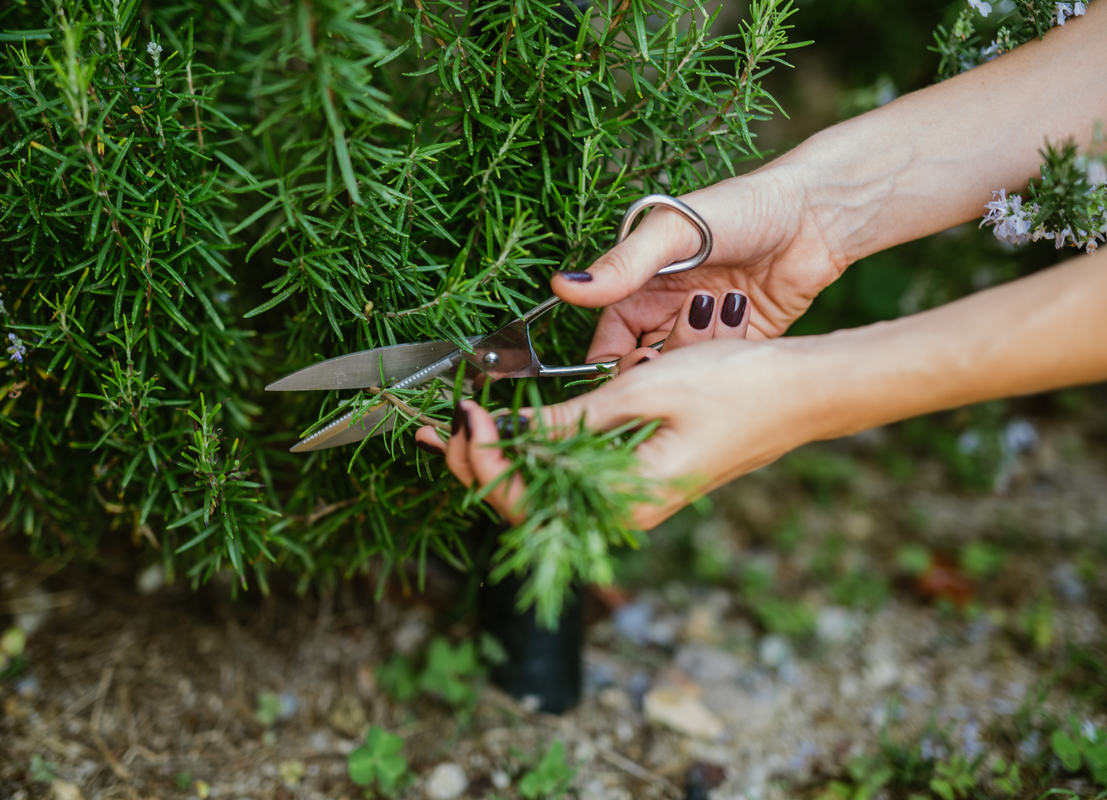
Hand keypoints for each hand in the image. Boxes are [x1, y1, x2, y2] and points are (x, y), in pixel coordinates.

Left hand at [417, 337, 817, 528]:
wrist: (802, 392)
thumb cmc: (737, 388)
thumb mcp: (641, 393)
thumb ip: (571, 419)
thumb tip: (508, 432)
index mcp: (625, 501)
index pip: (526, 499)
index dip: (486, 459)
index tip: (466, 413)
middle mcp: (623, 513)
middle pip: (527, 507)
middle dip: (477, 467)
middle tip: (444, 424)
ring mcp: (630, 499)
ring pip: (546, 496)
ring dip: (499, 463)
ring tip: (461, 430)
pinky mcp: (637, 479)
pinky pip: (571, 480)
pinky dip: (535, 456)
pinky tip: (513, 431)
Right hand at [551, 165, 844, 358]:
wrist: (816, 213)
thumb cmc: (741, 207)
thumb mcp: (672, 233)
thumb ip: (621, 266)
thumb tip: (563, 287)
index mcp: (638, 291)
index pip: (607, 348)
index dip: (613, 367)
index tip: (635, 364)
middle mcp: (665, 316)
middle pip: (643, 369)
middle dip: (659, 366)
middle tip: (679, 343)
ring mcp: (703, 333)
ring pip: (682, 373)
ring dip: (696, 353)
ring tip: (718, 310)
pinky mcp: (741, 345)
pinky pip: (721, 370)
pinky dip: (727, 356)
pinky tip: (741, 317)